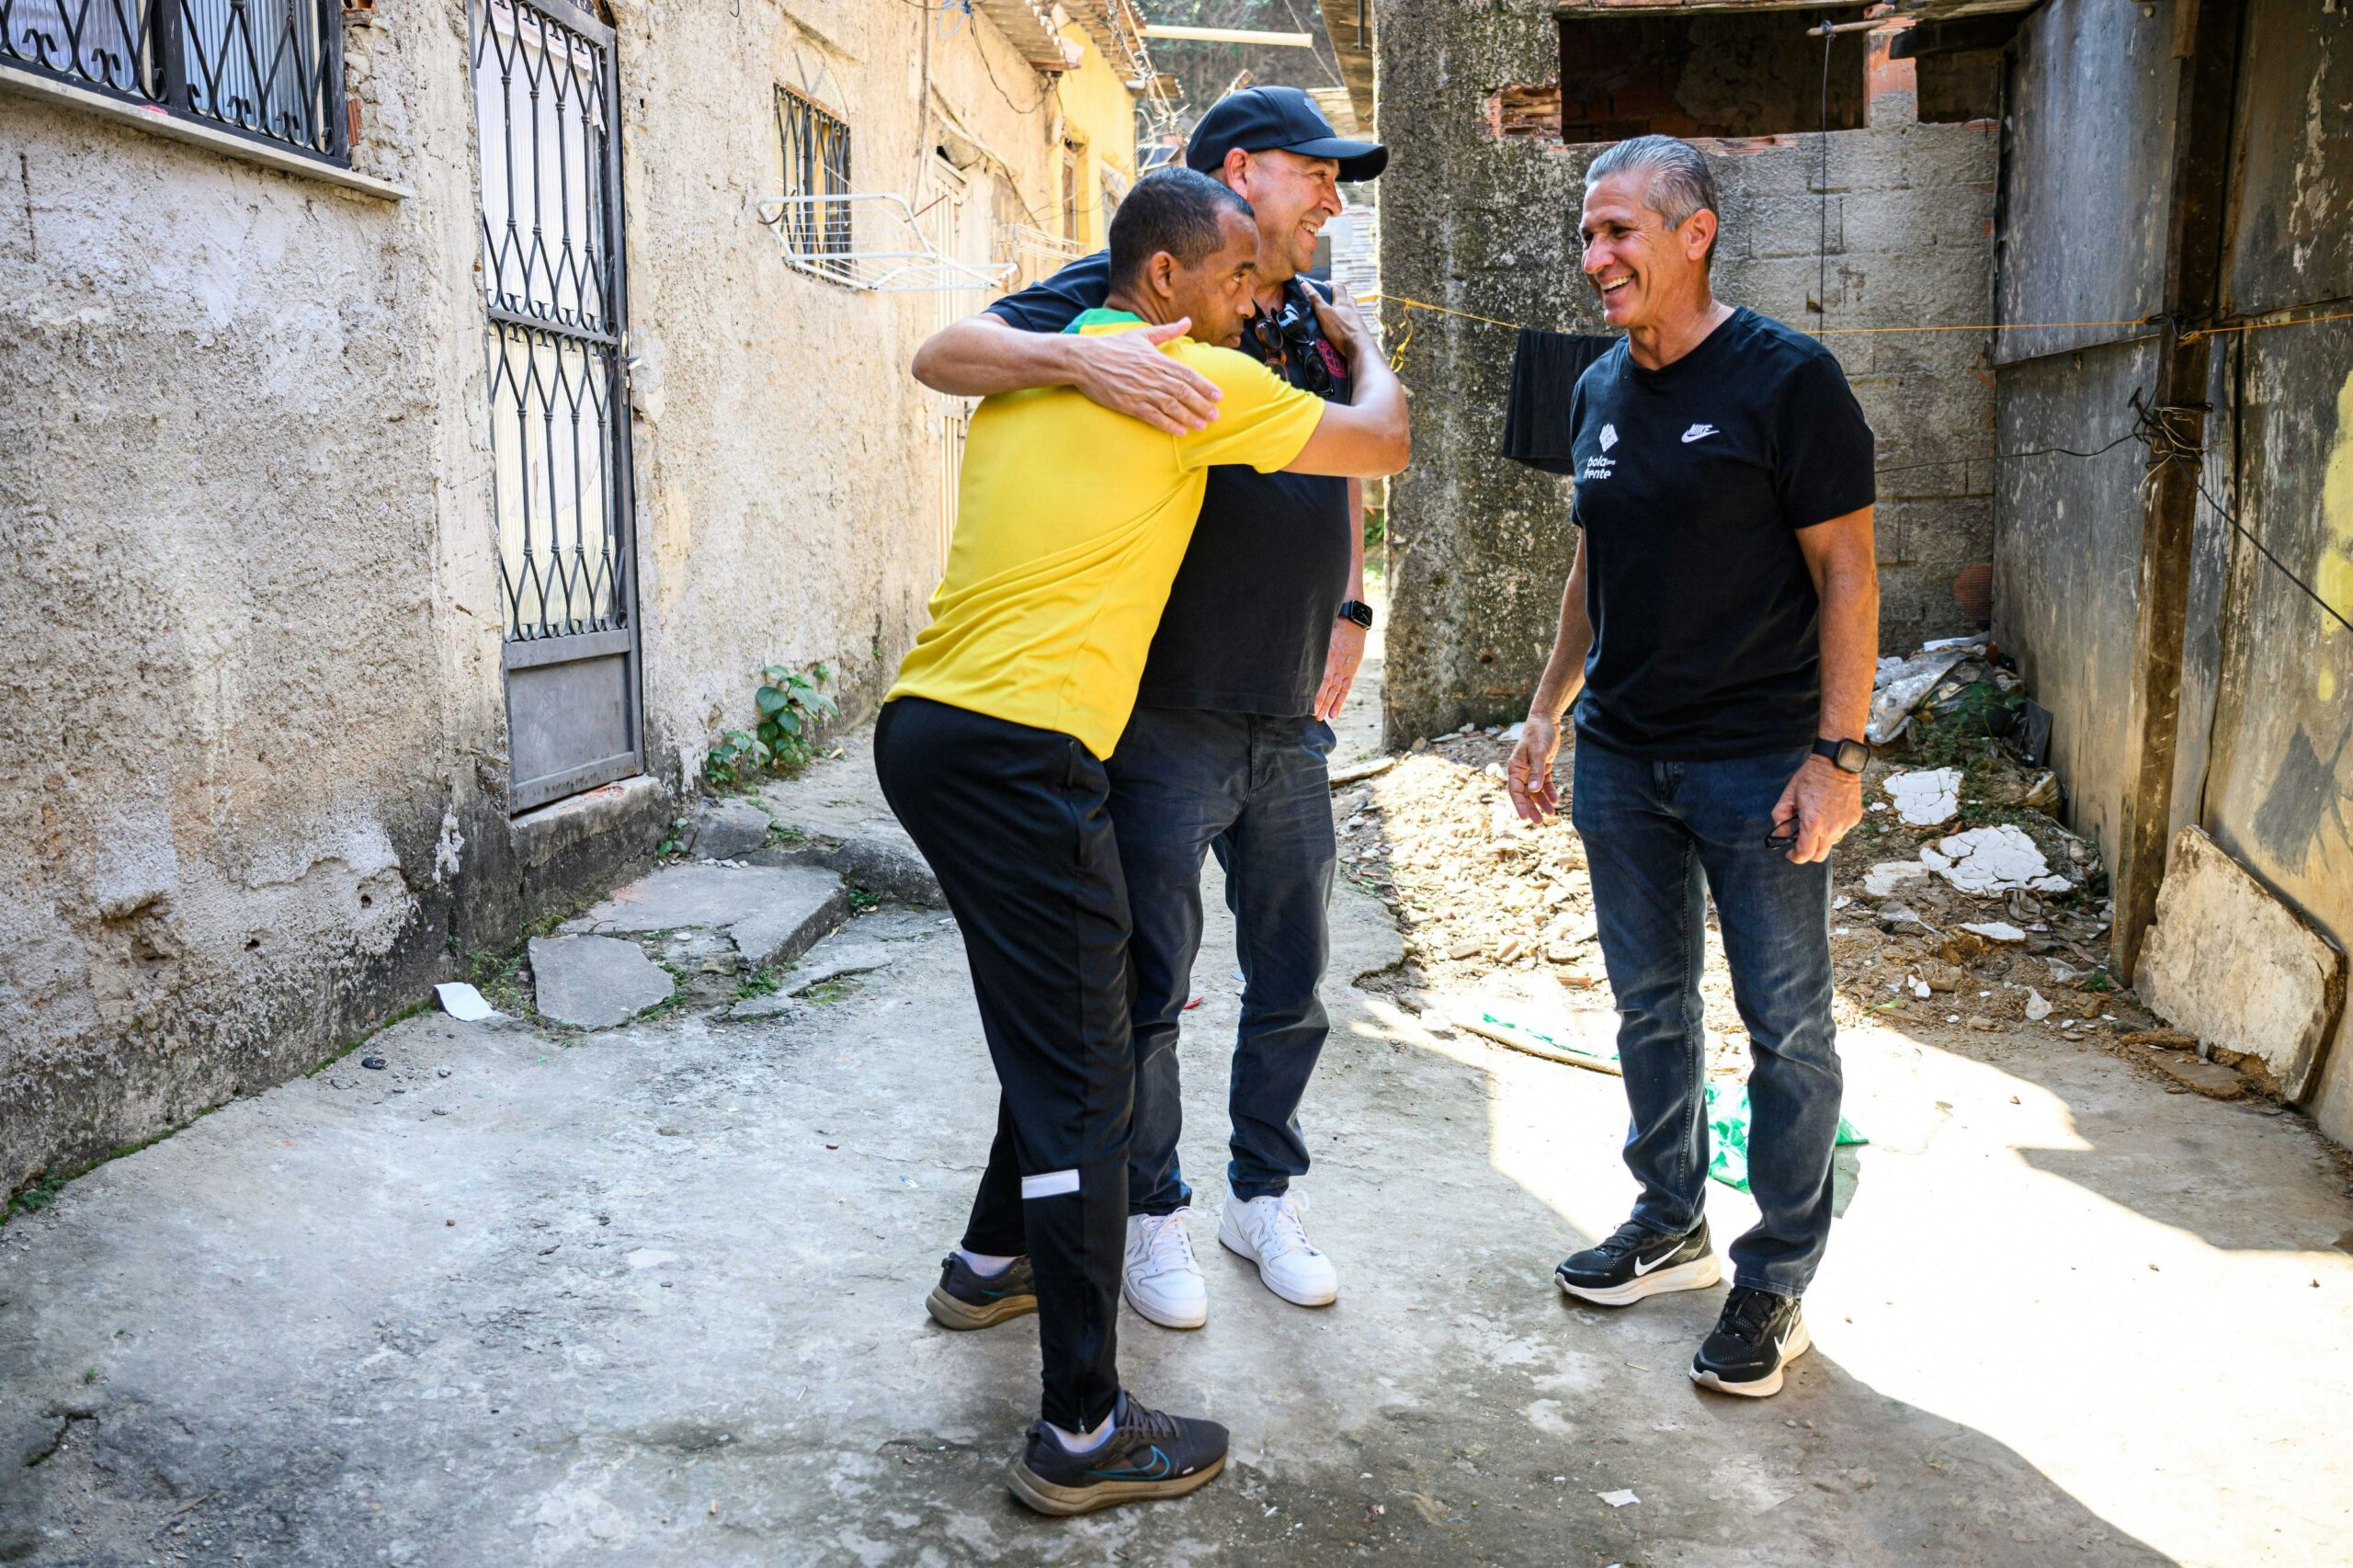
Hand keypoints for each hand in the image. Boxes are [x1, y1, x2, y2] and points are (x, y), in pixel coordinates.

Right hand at [1068, 318, 1221, 434]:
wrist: (1084, 359)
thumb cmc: (1112, 346)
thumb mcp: (1142, 335)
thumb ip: (1167, 331)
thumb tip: (1188, 321)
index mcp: (1157, 359)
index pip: (1187, 374)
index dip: (1204, 385)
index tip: (1218, 395)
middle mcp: (1152, 376)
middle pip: (1183, 392)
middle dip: (1201, 404)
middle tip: (1215, 415)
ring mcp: (1140, 391)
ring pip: (1170, 406)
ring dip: (1188, 417)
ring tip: (1202, 425)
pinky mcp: (1128, 403)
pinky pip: (1152, 416)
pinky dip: (1167, 424)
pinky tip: (1180, 431)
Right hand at [1304, 282, 1378, 364]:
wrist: (1359, 347)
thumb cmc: (1340, 329)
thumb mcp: (1323, 313)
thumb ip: (1315, 299)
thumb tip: (1304, 284)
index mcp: (1343, 302)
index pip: (1338, 287)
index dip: (1331, 284)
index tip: (1323, 285)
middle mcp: (1353, 309)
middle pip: (1348, 298)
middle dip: (1340, 296)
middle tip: (1331, 300)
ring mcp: (1358, 320)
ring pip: (1352, 310)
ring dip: (1346, 310)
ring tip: (1337, 315)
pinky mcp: (1360, 331)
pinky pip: (1354, 323)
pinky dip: (1349, 323)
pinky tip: (1344, 329)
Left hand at [1314, 617, 1365, 719]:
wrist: (1352, 623)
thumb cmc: (1331, 628)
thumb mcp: (1319, 636)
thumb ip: (1310, 649)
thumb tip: (1293, 657)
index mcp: (1326, 655)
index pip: (1320, 678)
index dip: (1314, 692)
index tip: (1305, 703)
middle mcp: (1335, 664)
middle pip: (1327, 687)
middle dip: (1320, 702)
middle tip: (1313, 716)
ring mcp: (1344, 669)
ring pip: (1336, 690)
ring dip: (1329, 705)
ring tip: (1322, 717)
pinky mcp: (1350, 671)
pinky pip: (1345, 689)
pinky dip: (1340, 701)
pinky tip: (1334, 712)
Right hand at [1507, 714, 1564, 823]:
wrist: (1546, 720)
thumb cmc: (1538, 734)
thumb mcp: (1538, 753)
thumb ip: (1536, 772)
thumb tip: (1533, 790)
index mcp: (1515, 767)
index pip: (1515, 790)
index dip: (1520, 805)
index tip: (1525, 818)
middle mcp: (1521, 771)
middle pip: (1525, 794)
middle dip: (1532, 808)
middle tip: (1540, 822)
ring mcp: (1531, 770)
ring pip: (1535, 791)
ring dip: (1542, 802)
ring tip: (1551, 814)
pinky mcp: (1542, 767)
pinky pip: (1544, 783)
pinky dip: (1549, 792)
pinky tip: (1555, 800)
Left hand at [1770, 755, 1863, 863]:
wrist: (1836, 762)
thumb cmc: (1811, 777)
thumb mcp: (1788, 795)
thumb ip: (1780, 818)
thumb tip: (1780, 834)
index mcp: (1813, 823)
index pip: (1805, 854)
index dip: (1795, 857)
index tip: (1790, 853)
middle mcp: (1832, 828)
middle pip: (1819, 856)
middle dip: (1808, 852)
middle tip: (1801, 841)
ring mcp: (1845, 824)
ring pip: (1832, 843)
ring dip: (1822, 838)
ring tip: (1816, 820)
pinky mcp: (1854, 818)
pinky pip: (1842, 831)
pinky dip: (1833, 828)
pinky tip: (1828, 812)